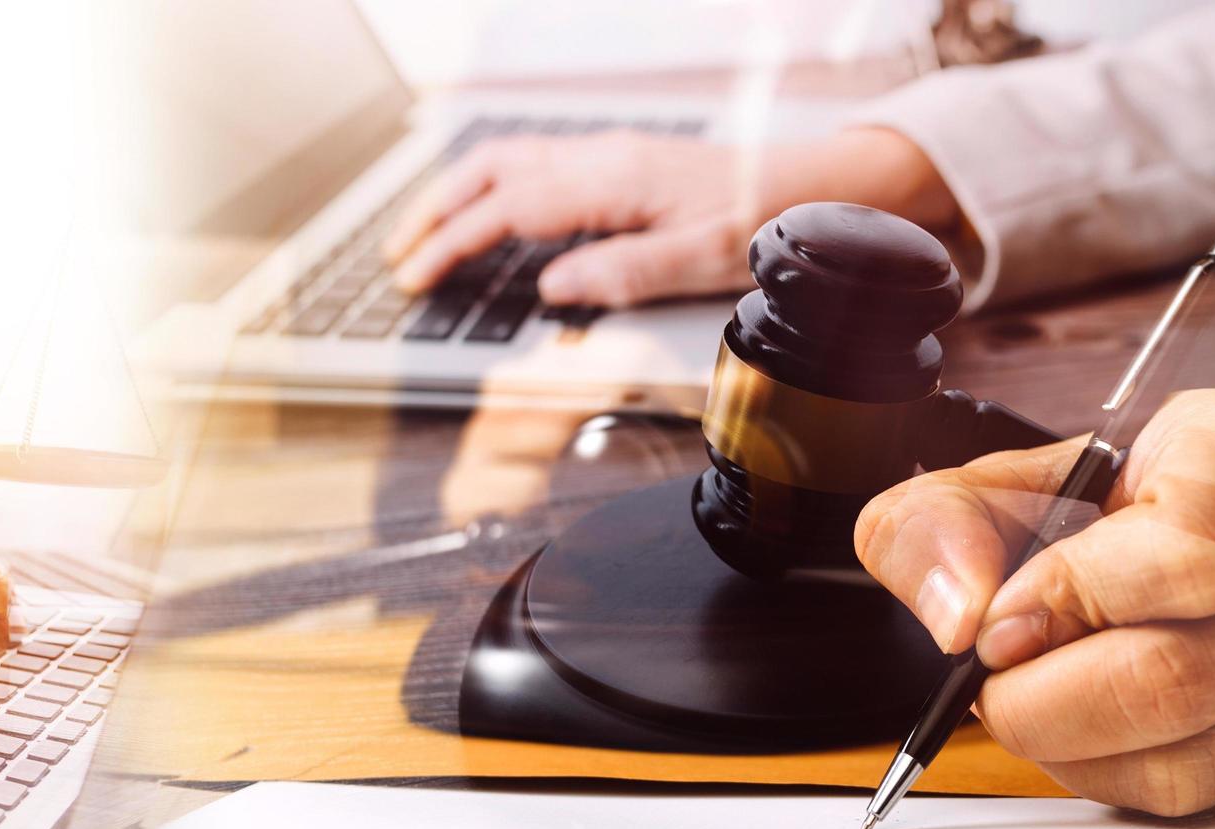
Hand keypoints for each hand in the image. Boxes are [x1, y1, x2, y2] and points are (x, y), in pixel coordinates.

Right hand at [382, 127, 957, 307]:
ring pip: (508, 160)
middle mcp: (602, 157)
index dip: (451, 243)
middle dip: (433, 211)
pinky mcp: (618, 162)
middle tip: (396, 257)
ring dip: (457, 194)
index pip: (506, 208)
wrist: (817, 187)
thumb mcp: (704, 260)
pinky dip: (492, 188)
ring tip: (424, 236)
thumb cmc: (769, 222)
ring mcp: (608, 155)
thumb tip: (553, 288)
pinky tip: (489, 216)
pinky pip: (535, 164)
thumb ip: (624, 273)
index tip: (414, 277)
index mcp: (612, 180)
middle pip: (490, 170)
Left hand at [855, 391, 1214, 815]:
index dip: (1071, 602)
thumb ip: (935, 528)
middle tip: (998, 682)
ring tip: (1041, 698)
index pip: (1187, 557)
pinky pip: (1207, 801)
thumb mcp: (979, 489)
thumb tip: (963, 615)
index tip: (1002, 619)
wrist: (1139, 540)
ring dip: (1076, 751)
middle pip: (1180, 679)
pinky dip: (1120, 781)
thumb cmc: (1076, 509)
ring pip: (1189, 761)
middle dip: (1048, 701)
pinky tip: (1096, 729)